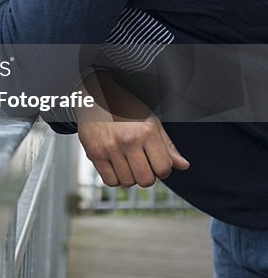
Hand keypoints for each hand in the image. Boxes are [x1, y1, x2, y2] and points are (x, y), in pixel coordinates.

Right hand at [76, 70, 189, 187]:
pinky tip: (116, 166)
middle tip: (143, 166)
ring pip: (127, 182)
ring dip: (130, 177)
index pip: (163, 169)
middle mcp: (128, 140)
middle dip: (147, 177)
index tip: (157, 164)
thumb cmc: (123, 107)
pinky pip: (109, 180)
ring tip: (127, 163)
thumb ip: (167, 145)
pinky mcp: (94, 153)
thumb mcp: (150, 120)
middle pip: (145, 180)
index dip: (163, 170)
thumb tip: (183, 166)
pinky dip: (115, 178)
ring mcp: (110, 148)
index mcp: (146, 132)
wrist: (94, 96)